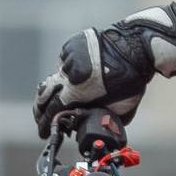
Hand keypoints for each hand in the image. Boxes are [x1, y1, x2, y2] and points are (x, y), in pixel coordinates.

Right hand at [31, 3, 175, 136]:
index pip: (52, 111)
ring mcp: (68, 57)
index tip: (43, 131)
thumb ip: (99, 118)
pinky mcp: (71, 45)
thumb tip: (88, 124)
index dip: (44, 124)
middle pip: (44, 94)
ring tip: (59, 97)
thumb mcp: (117, 109)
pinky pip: (64, 62)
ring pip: (56, 77)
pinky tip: (76, 74)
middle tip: (39, 117)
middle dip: (40, 109)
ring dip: (57, 88)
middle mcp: (69, 73)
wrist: (137, 49)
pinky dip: (67, 70)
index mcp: (78, 91)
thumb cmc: (132, 80)